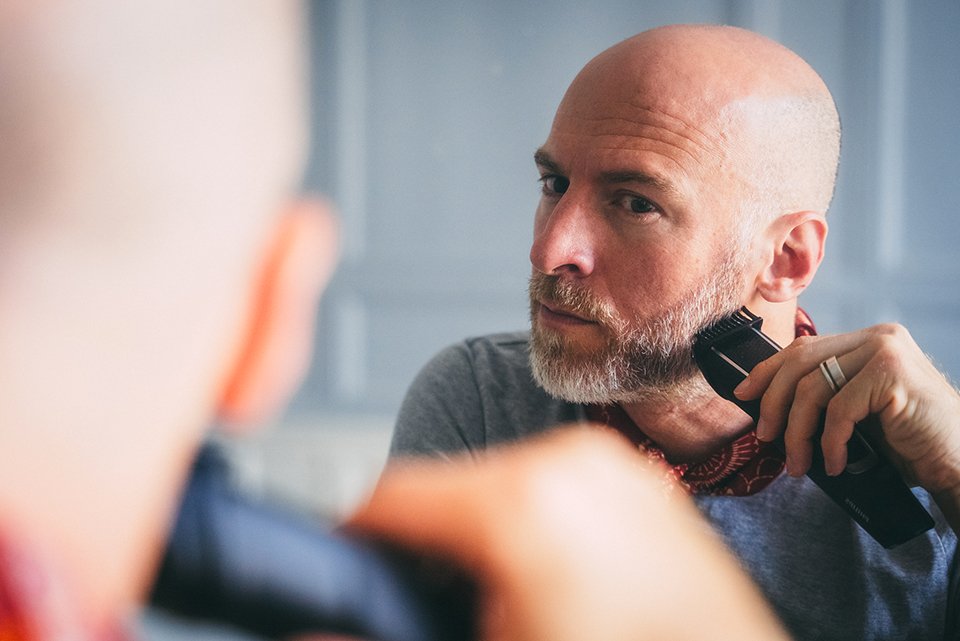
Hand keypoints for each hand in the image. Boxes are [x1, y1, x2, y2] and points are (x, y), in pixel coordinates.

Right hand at [345, 427, 788, 640]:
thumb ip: (397, 633)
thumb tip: (323, 636)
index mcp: (522, 505)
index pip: (391, 496)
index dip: (351, 538)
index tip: (344, 566)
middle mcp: (569, 465)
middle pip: (444, 487)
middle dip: (421, 545)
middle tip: (429, 598)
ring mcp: (614, 470)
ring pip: (498, 484)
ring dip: (476, 534)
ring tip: (499, 597)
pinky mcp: (643, 486)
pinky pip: (555, 490)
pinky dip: (530, 526)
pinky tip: (549, 583)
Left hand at [735, 323, 959, 526]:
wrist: (958, 462)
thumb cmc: (907, 443)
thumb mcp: (858, 413)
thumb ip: (826, 397)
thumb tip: (767, 407)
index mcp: (866, 340)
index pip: (803, 349)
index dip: (767, 372)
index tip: (743, 396)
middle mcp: (877, 337)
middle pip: (800, 363)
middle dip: (774, 404)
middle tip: (766, 438)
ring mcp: (886, 351)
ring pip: (814, 388)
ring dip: (798, 433)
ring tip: (797, 464)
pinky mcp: (893, 374)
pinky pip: (840, 410)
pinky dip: (831, 443)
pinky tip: (835, 464)